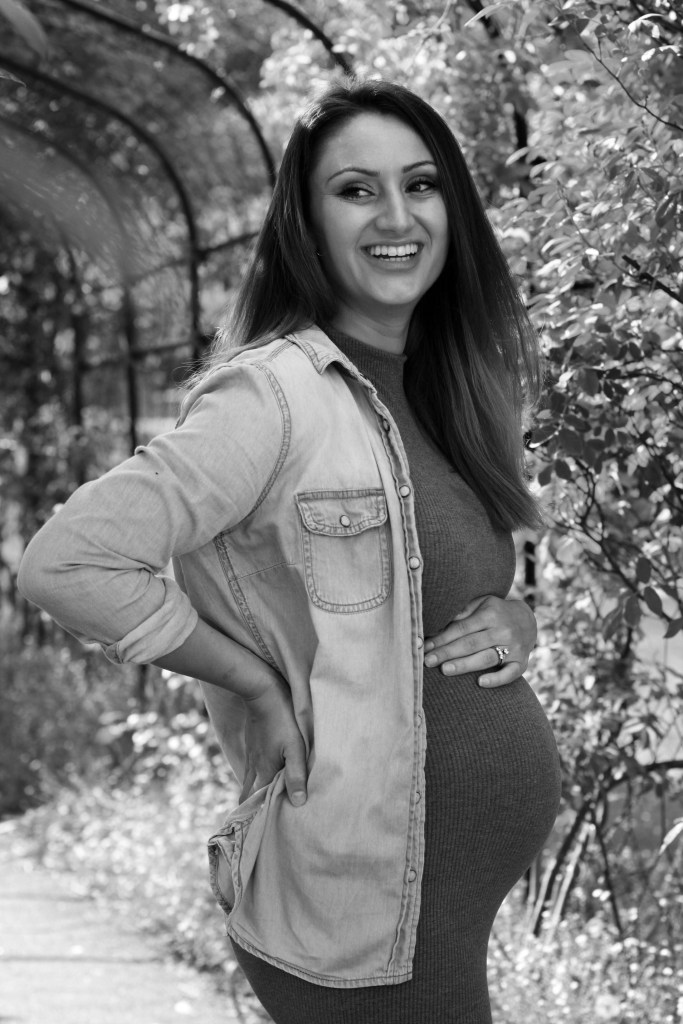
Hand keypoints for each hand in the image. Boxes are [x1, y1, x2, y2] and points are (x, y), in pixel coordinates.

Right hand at [240, 676, 308, 806]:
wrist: (260, 691)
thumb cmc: (282, 720)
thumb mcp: (295, 747)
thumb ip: (296, 775)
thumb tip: (298, 803)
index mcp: (263, 773)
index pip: (255, 804)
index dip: (258, 817)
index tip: (264, 828)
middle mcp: (252, 768)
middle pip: (247, 796)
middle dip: (253, 808)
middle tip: (264, 817)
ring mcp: (250, 756)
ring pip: (248, 782)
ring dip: (255, 792)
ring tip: (268, 800)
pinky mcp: (251, 745)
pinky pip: (250, 769)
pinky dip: (256, 778)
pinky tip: (267, 774)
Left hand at [423, 595, 536, 687]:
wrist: (528, 620)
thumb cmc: (495, 612)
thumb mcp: (482, 603)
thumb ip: (464, 610)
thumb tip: (442, 621)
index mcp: (490, 614)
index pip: (461, 628)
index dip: (442, 638)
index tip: (425, 647)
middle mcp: (503, 630)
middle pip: (470, 644)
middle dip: (447, 653)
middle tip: (427, 661)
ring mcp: (514, 648)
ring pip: (486, 658)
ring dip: (464, 665)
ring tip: (445, 670)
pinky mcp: (522, 663)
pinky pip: (510, 673)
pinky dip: (497, 679)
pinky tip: (481, 682)